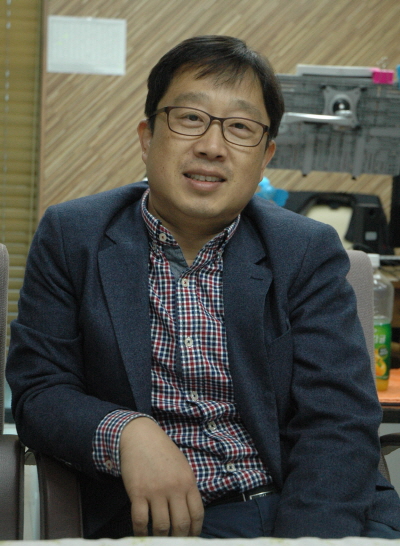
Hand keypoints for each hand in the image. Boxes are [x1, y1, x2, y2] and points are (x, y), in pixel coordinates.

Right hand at [120, 417, 203, 536]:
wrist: (140, 436)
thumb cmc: (162, 451)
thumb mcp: (182, 466)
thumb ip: (186, 488)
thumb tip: (189, 514)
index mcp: (188, 481)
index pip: (197, 514)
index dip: (195, 531)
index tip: (190, 538)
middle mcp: (174, 488)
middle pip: (181, 524)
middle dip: (179, 538)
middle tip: (175, 542)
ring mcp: (155, 491)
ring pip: (161, 526)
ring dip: (161, 538)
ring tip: (159, 539)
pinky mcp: (137, 492)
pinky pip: (140, 520)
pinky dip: (141, 532)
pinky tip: (142, 534)